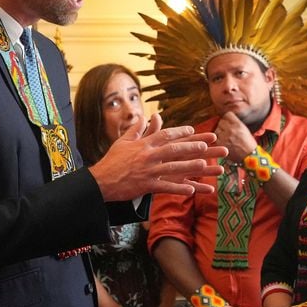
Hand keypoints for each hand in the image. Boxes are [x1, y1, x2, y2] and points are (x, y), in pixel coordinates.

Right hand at [89, 113, 227, 200]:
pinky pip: (165, 187)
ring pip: (172, 167)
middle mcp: (148, 156)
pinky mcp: (146, 185)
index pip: (165, 134)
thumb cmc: (112, 161)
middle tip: (206, 145)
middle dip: (191, 146)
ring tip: (204, 165)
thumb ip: (136, 129)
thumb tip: (143, 116)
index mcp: (144, 144)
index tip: (192, 130)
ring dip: (189, 166)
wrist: (100, 180)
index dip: (180, 132)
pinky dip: (178, 189)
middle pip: (173, 149)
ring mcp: (148, 171)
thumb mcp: (123, 141)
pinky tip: (191, 190)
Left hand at [215, 112, 256, 162]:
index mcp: (238, 124)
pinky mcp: (221, 144)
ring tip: (224, 137)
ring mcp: (225, 136)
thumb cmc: (249, 144)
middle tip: (226, 131)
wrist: (249, 156)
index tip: (228, 122)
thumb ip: (236, 123)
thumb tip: (227, 121)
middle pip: (221, 121)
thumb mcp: (245, 129)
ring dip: (219, 132)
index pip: (227, 114)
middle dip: (222, 125)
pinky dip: (218, 140)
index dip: (227, 118)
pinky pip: (215, 138)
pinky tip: (223, 142)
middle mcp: (231, 128)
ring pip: (217, 129)